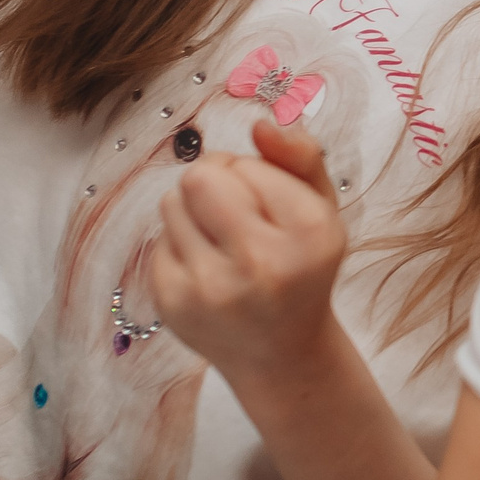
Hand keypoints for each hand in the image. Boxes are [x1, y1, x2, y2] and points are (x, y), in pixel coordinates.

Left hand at [154, 121, 348, 377]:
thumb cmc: (302, 267)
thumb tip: (261, 124)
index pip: (243, 165)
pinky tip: (206, 269)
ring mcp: (211, 289)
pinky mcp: (173, 305)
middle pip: (198, 177)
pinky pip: (158, 240)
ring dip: (193, 210)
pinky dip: (180, 246)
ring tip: (221, 239)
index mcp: (308, 232)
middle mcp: (261, 264)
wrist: (281, 354)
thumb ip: (301, 155)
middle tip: (235, 210)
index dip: (251, 174)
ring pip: (171, 202)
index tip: (269, 206)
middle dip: (213, 180)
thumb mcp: (321, 208)